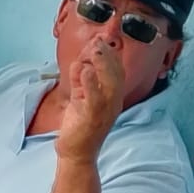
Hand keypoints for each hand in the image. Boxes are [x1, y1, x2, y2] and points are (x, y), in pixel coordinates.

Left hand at [56, 42, 124, 161]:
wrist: (76, 154)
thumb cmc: (79, 126)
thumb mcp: (80, 98)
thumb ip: (81, 81)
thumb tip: (80, 62)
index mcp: (112, 97)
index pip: (117, 70)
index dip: (110, 53)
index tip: (100, 39)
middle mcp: (113, 103)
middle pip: (116, 73)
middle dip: (108, 54)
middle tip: (97, 40)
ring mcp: (105, 111)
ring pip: (110, 82)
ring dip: (102, 63)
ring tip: (94, 49)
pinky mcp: (92, 118)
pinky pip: (95, 98)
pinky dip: (91, 83)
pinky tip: (86, 70)